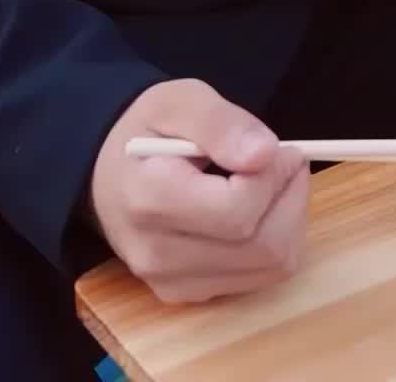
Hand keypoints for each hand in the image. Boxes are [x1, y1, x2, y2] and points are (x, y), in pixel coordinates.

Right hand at [89, 79, 307, 304]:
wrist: (106, 171)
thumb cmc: (146, 129)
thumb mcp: (179, 101)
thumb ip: (221, 122)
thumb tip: (265, 154)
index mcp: (150, 199)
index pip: (238, 210)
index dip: (274, 177)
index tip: (279, 147)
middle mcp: (157, 255)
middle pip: (262, 246)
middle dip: (290, 198)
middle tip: (287, 161)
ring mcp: (171, 283)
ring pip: (269, 267)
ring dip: (289, 220)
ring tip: (273, 182)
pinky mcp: (186, 294)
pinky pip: (258, 279)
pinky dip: (274, 242)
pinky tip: (257, 210)